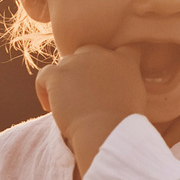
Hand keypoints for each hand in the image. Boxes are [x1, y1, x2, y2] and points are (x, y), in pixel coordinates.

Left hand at [34, 46, 144, 175]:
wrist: (106, 130)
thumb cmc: (122, 124)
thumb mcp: (136, 98)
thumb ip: (126, 84)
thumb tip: (113, 86)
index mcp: (124, 61)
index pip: (123, 48)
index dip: (114, 58)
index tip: (107, 76)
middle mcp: (101, 55)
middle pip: (87, 52)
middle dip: (84, 69)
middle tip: (84, 95)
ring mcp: (78, 62)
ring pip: (65, 64)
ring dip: (65, 82)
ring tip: (67, 106)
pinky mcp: (58, 74)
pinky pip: (44, 75)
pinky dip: (43, 91)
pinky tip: (49, 108)